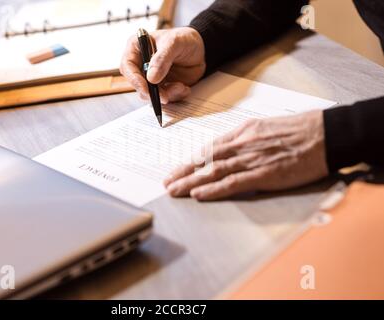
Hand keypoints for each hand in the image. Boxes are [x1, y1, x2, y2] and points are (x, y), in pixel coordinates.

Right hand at [120, 27, 205, 103]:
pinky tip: (184, 88)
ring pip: (150, 94)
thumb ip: (162, 59)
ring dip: (166, 95)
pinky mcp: (162, 86)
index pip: (127, 66)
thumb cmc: (185, 39)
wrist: (201, 49)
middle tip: (165, 96)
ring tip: (181, 87)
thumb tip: (151, 78)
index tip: (146, 88)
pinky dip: (174, 96)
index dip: (134, 79)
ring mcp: (151, 76)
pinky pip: (163, 97)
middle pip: (137, 84)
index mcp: (137, 47)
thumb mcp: (174, 43)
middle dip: (151, 92)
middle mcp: (141, 63)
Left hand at [163, 110, 328, 200]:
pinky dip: (214, 189)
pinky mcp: (264, 174)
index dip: (191, 160)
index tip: (178, 169)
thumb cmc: (300, 129)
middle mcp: (242, 144)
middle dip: (183, 172)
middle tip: (167, 183)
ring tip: (174, 190)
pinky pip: (233, 183)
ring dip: (191, 182)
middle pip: (205, 160)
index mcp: (243, 132)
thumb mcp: (266, 127)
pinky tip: (199, 194)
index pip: (209, 148)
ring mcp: (251, 159)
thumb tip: (230, 148)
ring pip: (213, 171)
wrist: (325, 133)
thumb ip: (246, 138)